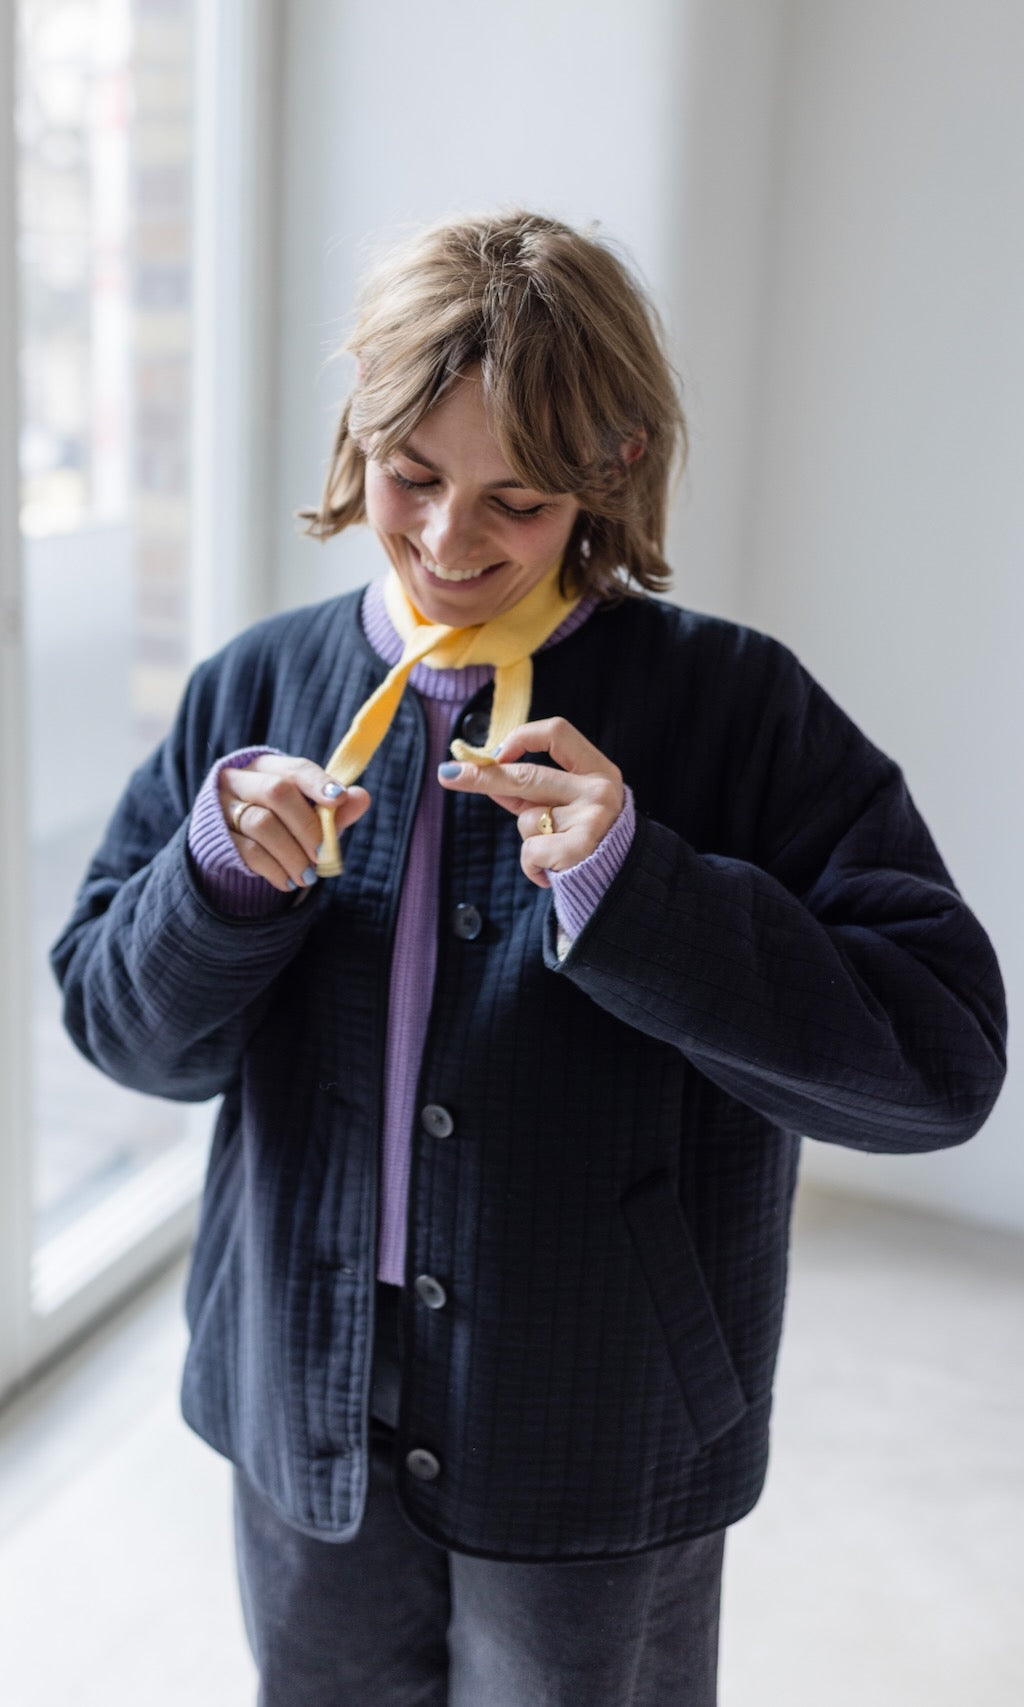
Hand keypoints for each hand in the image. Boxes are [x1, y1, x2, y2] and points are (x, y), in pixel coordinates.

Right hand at [218, 754, 370, 891]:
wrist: (231, 845)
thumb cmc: (279, 822)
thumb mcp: (308, 814)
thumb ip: (334, 808)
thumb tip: (362, 797)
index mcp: (268, 767)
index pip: (295, 768)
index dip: (318, 782)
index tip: (339, 800)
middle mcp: (241, 779)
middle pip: (277, 792)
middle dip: (307, 825)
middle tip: (324, 853)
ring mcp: (224, 806)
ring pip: (261, 823)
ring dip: (292, 854)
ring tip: (308, 876)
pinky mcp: (217, 835)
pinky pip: (247, 850)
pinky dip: (274, 869)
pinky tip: (288, 881)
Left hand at [437, 717, 623, 887]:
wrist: (619, 884)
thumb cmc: (586, 838)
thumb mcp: (563, 806)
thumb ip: (529, 790)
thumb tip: (481, 772)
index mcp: (598, 769)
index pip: (556, 732)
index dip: (521, 738)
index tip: (496, 755)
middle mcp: (600, 789)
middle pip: (528, 774)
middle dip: (483, 776)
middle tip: (448, 775)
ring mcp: (593, 818)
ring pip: (528, 819)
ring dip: (529, 838)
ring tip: (555, 851)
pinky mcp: (581, 850)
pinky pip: (531, 850)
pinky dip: (532, 865)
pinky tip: (553, 871)